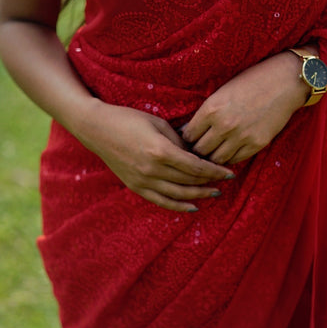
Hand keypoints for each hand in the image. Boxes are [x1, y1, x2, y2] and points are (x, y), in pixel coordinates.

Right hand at [76, 101, 234, 210]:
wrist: (97, 128)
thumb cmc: (129, 119)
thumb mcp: (159, 123)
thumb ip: (179, 141)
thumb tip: (196, 154)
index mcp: (160, 151)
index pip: (195, 167)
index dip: (215, 171)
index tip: (229, 172)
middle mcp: (152, 169)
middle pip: (189, 182)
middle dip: (210, 182)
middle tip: (226, 181)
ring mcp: (143, 180)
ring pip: (178, 195)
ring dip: (199, 196)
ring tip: (214, 193)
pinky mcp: (136, 186)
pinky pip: (161, 201)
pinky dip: (179, 207)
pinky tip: (193, 207)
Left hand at [180, 51, 310, 164]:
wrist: (284, 82)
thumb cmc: (251, 81)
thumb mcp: (222, 92)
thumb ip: (206, 112)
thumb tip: (188, 130)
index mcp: (211, 109)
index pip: (188, 135)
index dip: (186, 139)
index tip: (188, 139)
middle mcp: (224, 125)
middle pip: (200, 151)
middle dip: (196, 151)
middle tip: (198, 150)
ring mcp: (241, 136)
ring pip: (216, 159)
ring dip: (212, 157)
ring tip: (212, 153)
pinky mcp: (256, 144)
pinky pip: (235, 160)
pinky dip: (229, 158)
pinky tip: (228, 151)